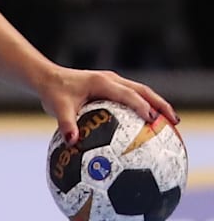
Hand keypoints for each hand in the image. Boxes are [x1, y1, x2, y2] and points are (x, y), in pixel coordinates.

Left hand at [36, 67, 179, 145]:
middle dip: (160, 104)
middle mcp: (110, 80)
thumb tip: (72, 142)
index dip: (141, 105)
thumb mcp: (57, 108)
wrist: (47, 78)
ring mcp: (112, 82)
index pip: (127, 94)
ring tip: (172, 123)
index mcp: (100, 82)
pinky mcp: (111, 88)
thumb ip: (66, 124)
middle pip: (142, 91)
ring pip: (141, 92)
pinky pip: (133, 97)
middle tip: (174, 122)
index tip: (153, 119)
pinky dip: (146, 107)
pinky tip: (152, 124)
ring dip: (157, 104)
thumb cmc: (53, 92)